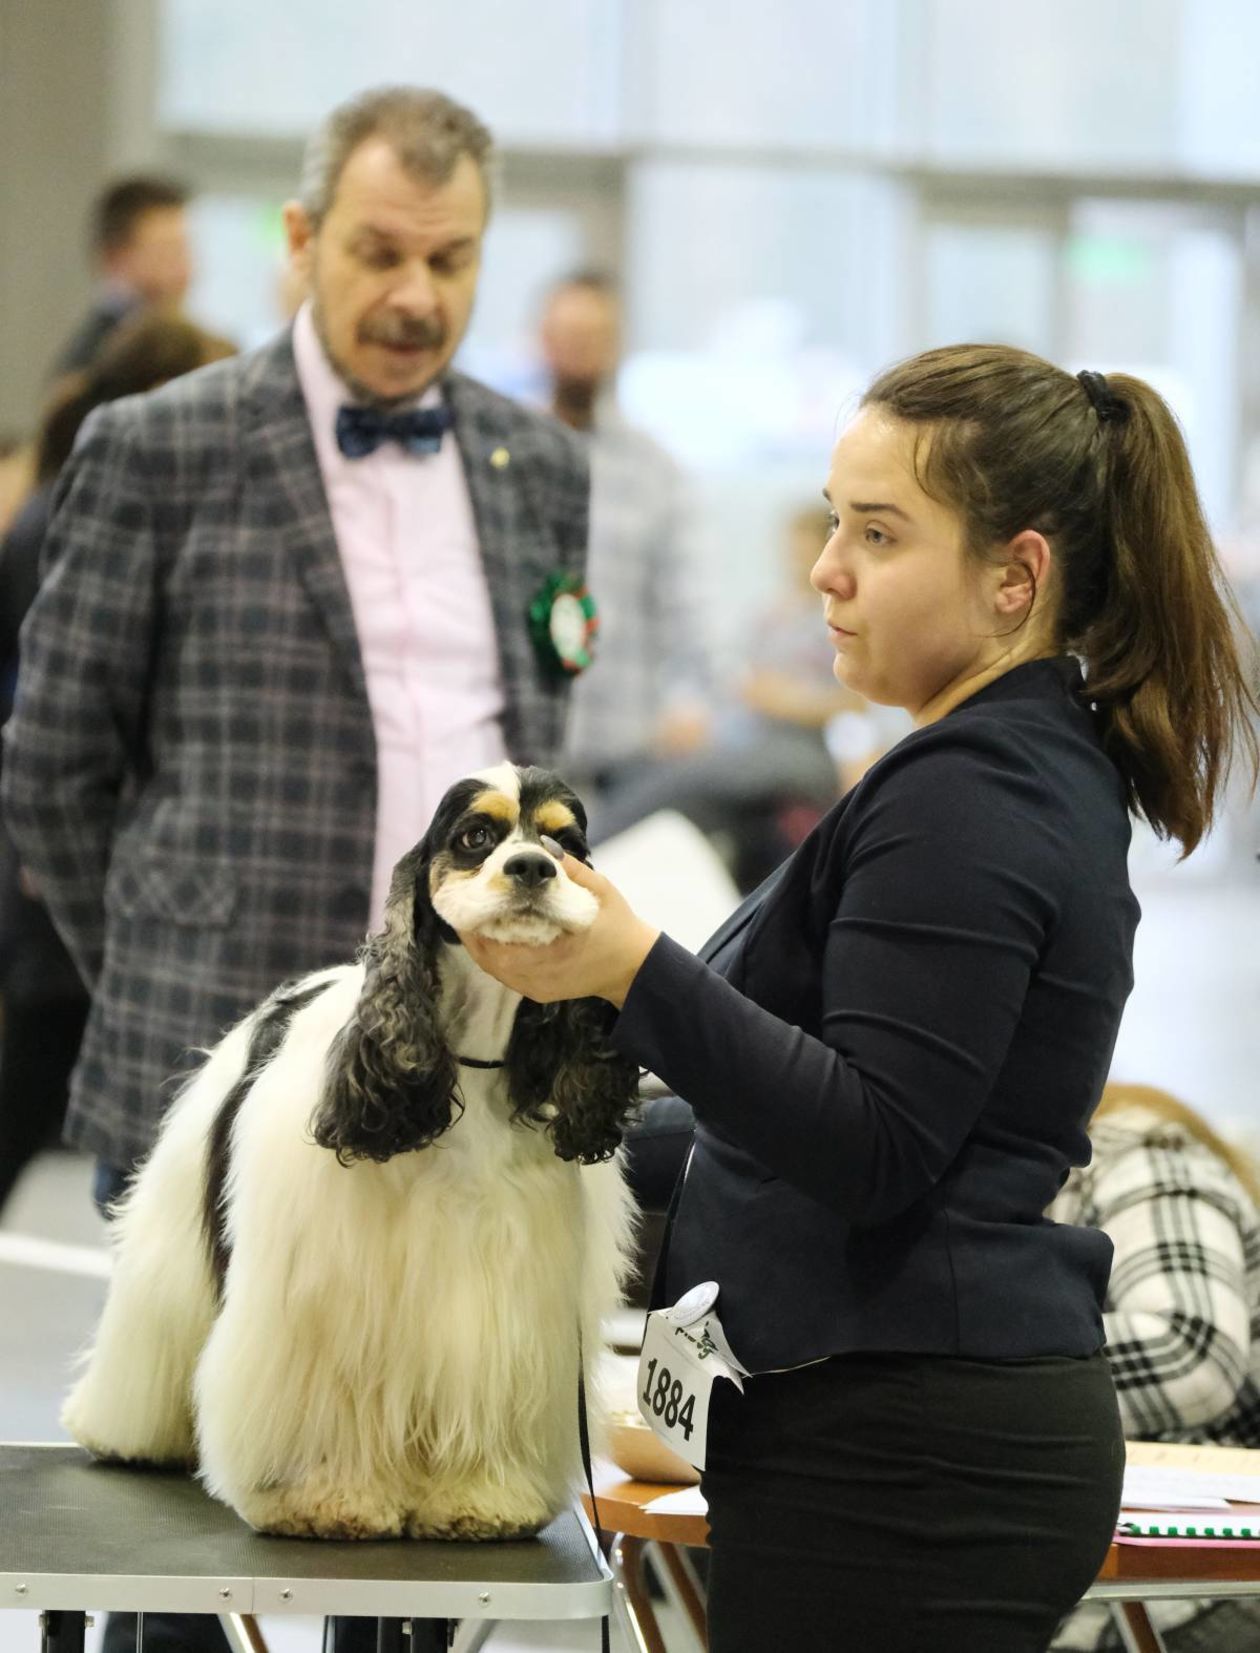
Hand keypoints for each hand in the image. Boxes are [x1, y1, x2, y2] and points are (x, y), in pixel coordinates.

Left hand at [460, 853, 659, 1007]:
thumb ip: (572, 869)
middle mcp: (537, 978)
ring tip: (476, 917)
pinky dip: (496, 955)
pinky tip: (494, 935)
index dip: (475, 924)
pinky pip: (506, 975)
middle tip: (465, 905)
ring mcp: (536, 989)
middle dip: (473, 932)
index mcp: (550, 955)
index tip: (467, 899)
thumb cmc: (618, 926)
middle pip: (487, 959)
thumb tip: (543, 844)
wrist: (634, 966)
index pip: (496, 945)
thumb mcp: (601, 891)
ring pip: (494, 969)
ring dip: (482, 944)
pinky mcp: (538, 992)